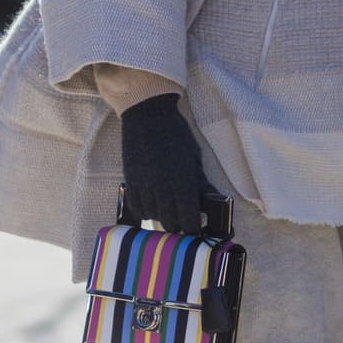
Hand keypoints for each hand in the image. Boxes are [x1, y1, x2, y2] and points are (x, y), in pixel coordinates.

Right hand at [120, 93, 212, 232]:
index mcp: (183, 181)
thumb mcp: (194, 157)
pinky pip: (136, 207)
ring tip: (167, 206)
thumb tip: (211, 202)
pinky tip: (152, 201)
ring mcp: (144, 185)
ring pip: (152, 217)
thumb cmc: (176, 134)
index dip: (193, 227)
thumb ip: (201, 183)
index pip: (188, 220)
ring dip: (160, 215)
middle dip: (177, 224)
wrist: (147, 115)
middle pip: (169, 223)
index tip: (195, 225)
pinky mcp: (130, 181)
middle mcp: (162, 187)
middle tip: (182, 217)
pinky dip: (145, 209)